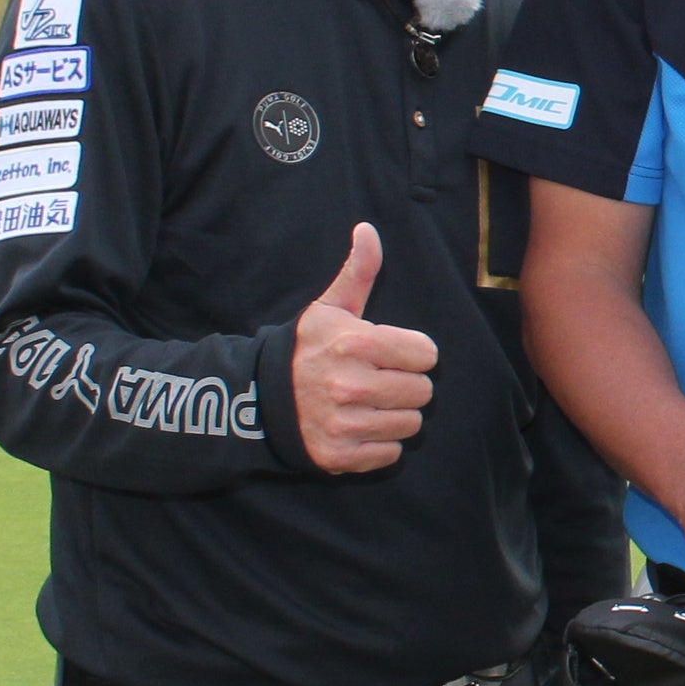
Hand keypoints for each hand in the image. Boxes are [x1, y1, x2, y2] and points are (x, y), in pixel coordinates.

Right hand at [294, 222, 437, 472]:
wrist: (257, 399)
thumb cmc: (305, 349)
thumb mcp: (330, 308)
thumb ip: (359, 271)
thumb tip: (368, 229)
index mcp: (355, 344)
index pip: (427, 354)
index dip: (412, 352)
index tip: (391, 353)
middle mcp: (350, 386)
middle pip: (423, 391)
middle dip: (406, 384)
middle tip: (379, 380)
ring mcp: (344, 424)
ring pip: (411, 424)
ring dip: (396, 415)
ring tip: (370, 404)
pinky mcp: (339, 455)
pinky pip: (391, 454)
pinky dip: (380, 444)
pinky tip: (359, 427)